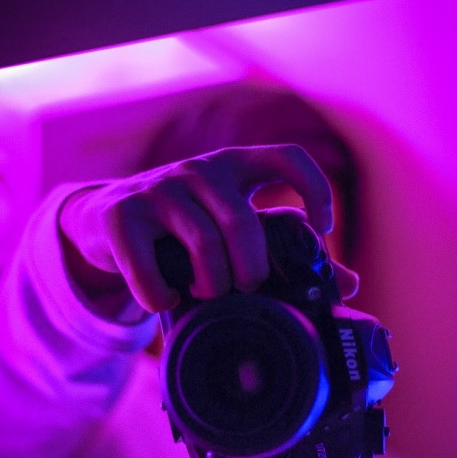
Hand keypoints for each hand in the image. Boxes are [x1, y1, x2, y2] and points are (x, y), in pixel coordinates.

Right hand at [59, 145, 357, 313]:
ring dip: (211, 284)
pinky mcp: (121, 215)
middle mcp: (199, 170)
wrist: (103, 216)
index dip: (314, 190)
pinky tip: (165, 300)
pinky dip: (160, 296)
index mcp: (235, 166)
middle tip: (245, 287)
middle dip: (251, 269)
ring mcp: (158, 189)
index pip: (287, 157)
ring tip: (205, 294)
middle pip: (243, 222)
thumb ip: (281, 247)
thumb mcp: (229, 226)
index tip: (321, 230)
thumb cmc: (182, 229)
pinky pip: (149, 268)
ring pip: (203, 245)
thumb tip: (352, 284)